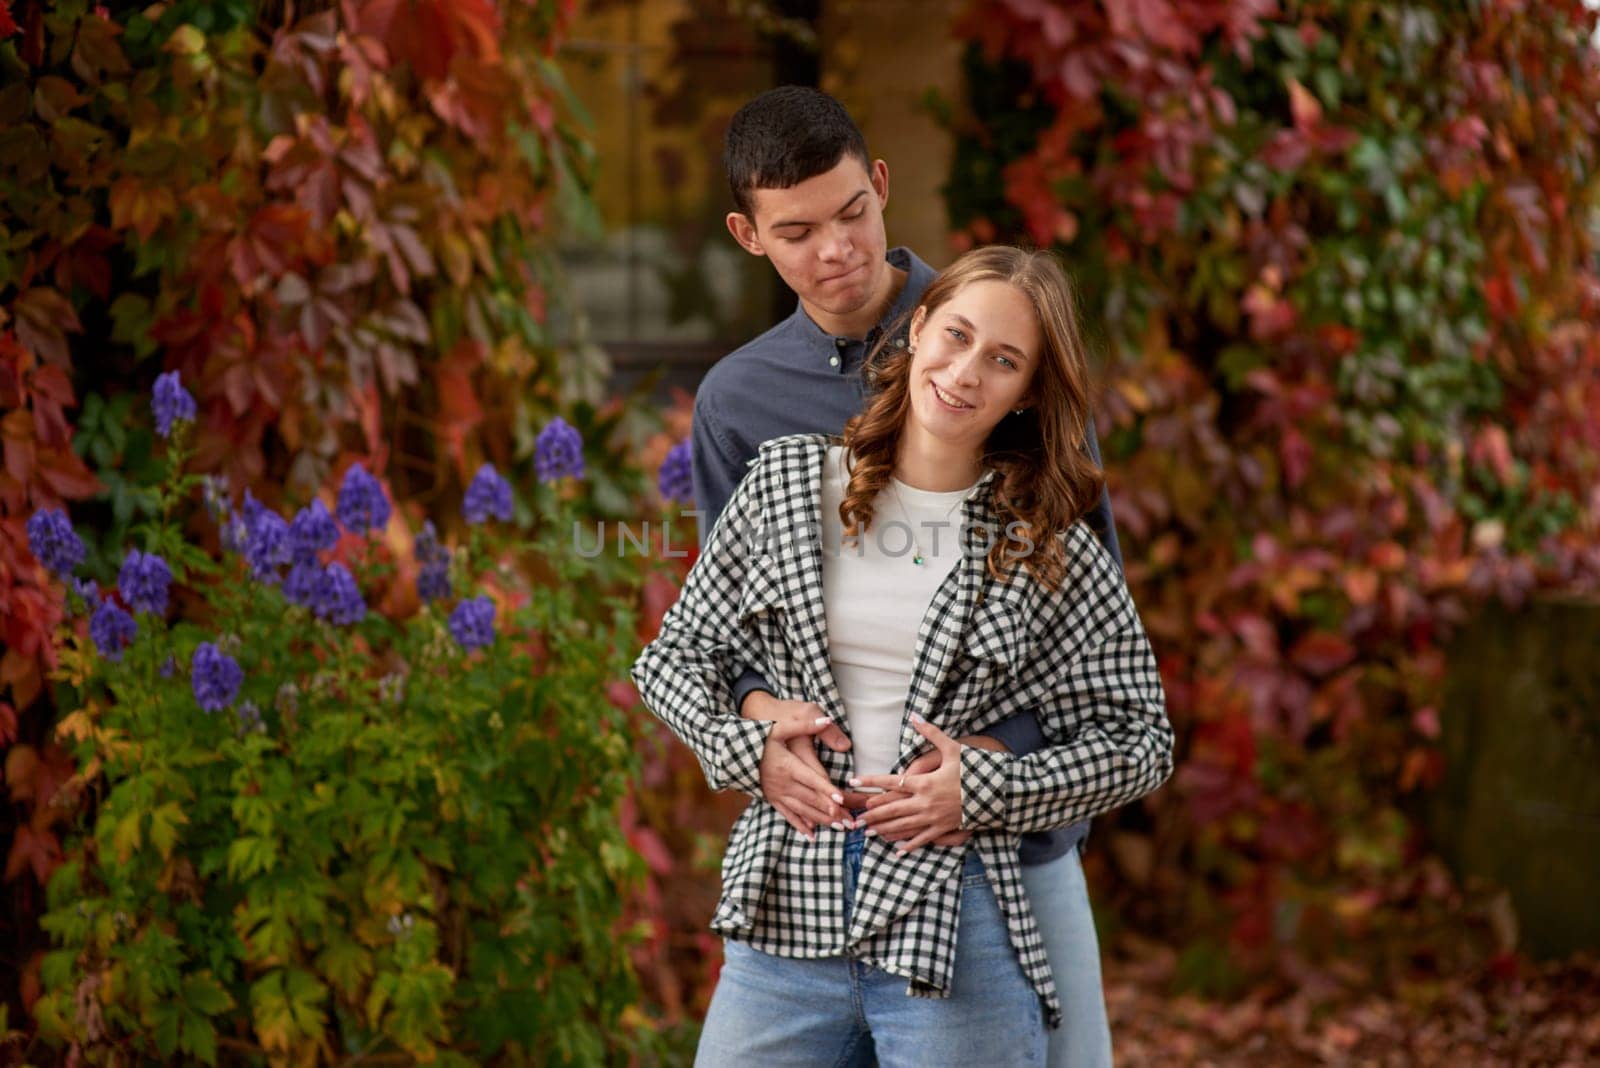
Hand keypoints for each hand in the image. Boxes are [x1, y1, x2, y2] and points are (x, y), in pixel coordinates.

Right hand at [741, 691, 850, 839]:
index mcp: (787, 765)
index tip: (840, 799)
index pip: (811, 779)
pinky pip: (787, 815)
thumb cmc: (761, 736)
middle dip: (831, 810)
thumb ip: (805, 724)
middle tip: (849, 821)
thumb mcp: (781, 726)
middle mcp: (782, 783)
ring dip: (821, 820)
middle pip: (811, 798)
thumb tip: (827, 720)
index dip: (826, 789)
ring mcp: (777, 793)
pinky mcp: (772, 799)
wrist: (736, 750)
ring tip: (839, 828)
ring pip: (802, 810)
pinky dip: (800, 825)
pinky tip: (811, 835)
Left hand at [850, 715, 967, 852]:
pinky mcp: (943, 828)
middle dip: (871, 814)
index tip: (853, 781)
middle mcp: (924, 801)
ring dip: (883, 829)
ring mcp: (933, 817)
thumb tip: (915, 716)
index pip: (890, 781)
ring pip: (902, 825)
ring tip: (866, 832)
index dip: (870, 780)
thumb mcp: (953, 748)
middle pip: (891, 808)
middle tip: (854, 818)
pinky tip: (897, 850)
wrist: (996, 792)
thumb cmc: (974, 769)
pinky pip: (922, 839)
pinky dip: (909, 845)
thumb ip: (931, 733)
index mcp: (924, 782)